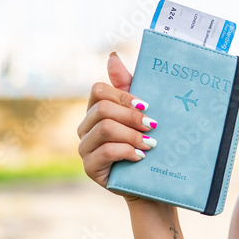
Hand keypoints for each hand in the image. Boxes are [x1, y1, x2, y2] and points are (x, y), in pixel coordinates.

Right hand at [76, 53, 157, 194]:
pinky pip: (104, 152)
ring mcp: (85, 148)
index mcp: (96, 111)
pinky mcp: (90, 167)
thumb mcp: (141, 113)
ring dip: (132, 135)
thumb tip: (112, 56)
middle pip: (103, 109)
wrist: (151, 182)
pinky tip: (141, 156)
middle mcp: (85, 128)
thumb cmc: (147, 144)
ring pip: (104, 129)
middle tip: (153, 127)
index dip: (124, 96)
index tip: (148, 106)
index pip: (99, 91)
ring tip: (151, 144)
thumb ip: (127, 86)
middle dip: (132, 116)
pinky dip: (126, 151)